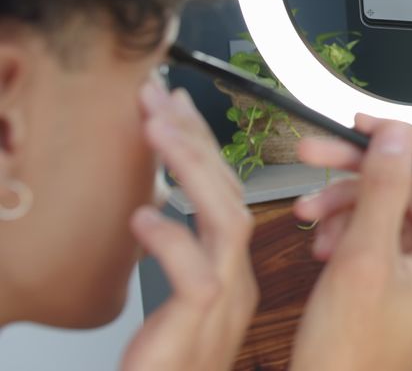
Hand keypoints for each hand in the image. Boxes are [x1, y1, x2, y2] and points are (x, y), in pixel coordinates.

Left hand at [122, 80, 257, 370]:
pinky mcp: (199, 327)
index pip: (226, 193)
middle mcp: (237, 281)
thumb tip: (154, 200)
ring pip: (225, 223)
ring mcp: (225, 303)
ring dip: (191, 170)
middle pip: (231, 196)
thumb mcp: (172, 297)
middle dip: (196, 140)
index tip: (173, 106)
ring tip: (155, 131)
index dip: (202, 145)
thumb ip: (174, 251)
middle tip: (160, 98)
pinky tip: (142, 216)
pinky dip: (170, 240)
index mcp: (233, 271)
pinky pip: (197, 276)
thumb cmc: (164, 365)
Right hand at [290, 115, 411, 370]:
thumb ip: (382, 189)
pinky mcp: (396, 269)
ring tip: (310, 213)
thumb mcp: (363, 258)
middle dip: (360, 167)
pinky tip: (320, 240)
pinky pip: (373, 225)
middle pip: (411, 179)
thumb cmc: (352, 353)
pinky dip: (343, 224)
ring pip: (387, 199)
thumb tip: (396, 135)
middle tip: (316, 150)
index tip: (365, 125)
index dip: (408, 138)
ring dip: (344, 198)